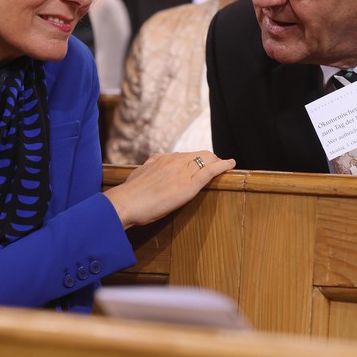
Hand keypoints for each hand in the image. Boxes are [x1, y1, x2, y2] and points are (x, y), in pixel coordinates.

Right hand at [104, 151, 234, 228]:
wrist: (126, 202)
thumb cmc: (129, 194)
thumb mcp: (139, 174)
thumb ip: (149, 168)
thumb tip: (151, 165)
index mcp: (162, 158)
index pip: (185, 155)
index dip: (196, 158)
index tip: (200, 162)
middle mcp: (174, 161)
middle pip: (199, 154)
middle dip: (210, 158)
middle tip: (217, 164)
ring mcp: (183, 171)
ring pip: (207, 160)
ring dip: (217, 162)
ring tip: (224, 166)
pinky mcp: (189, 184)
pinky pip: (210, 170)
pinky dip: (223, 166)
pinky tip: (231, 164)